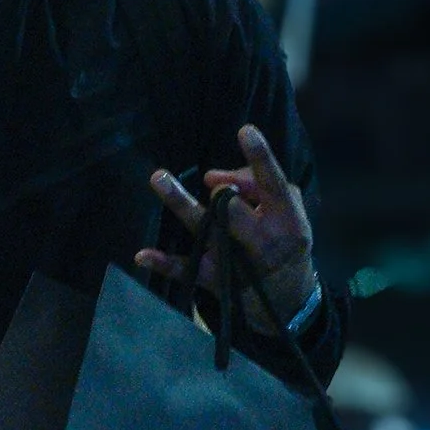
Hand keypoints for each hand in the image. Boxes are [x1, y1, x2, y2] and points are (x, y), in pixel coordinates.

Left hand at [137, 122, 317, 324]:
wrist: (288, 299)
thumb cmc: (284, 237)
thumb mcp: (288, 211)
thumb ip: (256, 184)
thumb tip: (211, 178)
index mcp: (287, 220)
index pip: (274, 184)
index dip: (261, 158)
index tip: (244, 130)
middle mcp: (262, 242)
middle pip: (235, 211)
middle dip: (223, 194)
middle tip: (213, 183)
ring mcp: (236, 262)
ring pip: (206, 230)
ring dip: (181, 204)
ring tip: (158, 178)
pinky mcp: (214, 280)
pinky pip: (186, 270)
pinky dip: (163, 263)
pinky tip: (141, 255)